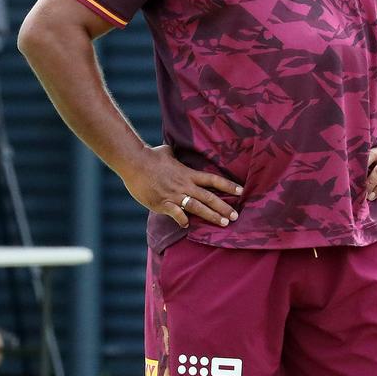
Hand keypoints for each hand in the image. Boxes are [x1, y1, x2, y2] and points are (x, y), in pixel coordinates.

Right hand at [122, 145, 241, 228]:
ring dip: (211, 216)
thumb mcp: (166, 151)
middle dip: (224, 207)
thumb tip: (172, 149)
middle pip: (209, 196)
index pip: (213, 179)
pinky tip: (187, 226)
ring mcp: (174, 195)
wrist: (134, 163)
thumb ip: (174, 154)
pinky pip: (176, 213)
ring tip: (223, 223)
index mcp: (188, 173)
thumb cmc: (150, 156)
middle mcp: (184, 185)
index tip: (242, 191)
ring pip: (197, 207)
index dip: (228, 185)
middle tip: (236, 216)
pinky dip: (182, 220)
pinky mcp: (162, 203)